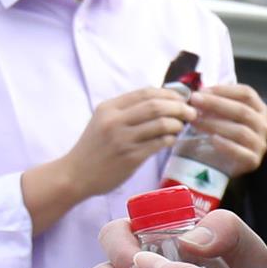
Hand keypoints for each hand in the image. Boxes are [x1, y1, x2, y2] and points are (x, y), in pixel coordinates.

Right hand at [25, 85, 194, 224]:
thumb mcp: (103, 121)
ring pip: (160, 124)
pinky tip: (171, 140)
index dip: (168, 93)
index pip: (145, 93)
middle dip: (179, 107)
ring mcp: (123, 139)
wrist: (75, 174)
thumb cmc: (93, 148)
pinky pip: (158, 144)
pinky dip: (170, 139)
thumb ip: (126, 111)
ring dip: (177, 124)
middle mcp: (115, 121)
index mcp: (109, 108)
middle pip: (156, 105)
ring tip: (181, 127)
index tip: (181, 98)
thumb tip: (162, 103)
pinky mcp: (130, 157)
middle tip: (191, 112)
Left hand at [187, 79, 266, 177]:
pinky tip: (212, 139)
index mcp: (259, 109)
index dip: (224, 90)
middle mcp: (263, 125)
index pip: (247, 93)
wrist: (227, 162)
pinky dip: (226, 145)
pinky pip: (241, 152)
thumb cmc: (223, 133)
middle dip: (215, 103)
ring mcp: (260, 143)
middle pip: (242, 110)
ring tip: (195, 121)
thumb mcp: (222, 114)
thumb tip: (198, 92)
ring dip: (215, 124)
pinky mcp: (253, 160)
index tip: (202, 90)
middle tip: (194, 101)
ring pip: (240, 131)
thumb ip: (215, 102)